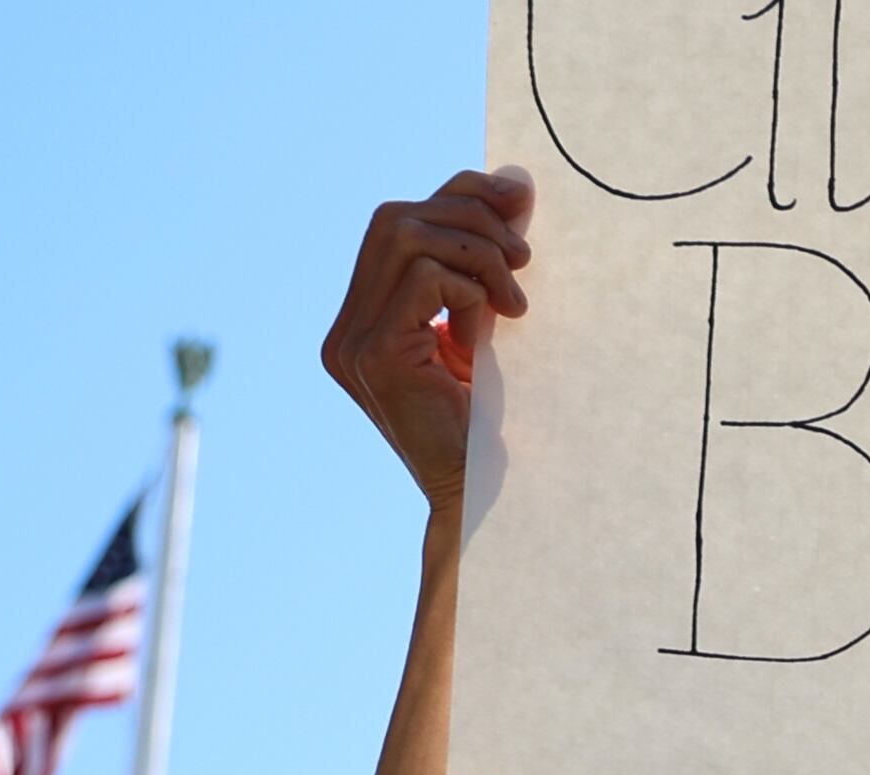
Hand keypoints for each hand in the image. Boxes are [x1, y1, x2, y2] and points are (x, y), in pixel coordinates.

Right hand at [321, 172, 533, 510]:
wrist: (479, 494)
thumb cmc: (488, 418)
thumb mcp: (484, 324)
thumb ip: (482, 264)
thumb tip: (515, 184)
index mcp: (363, 317)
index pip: (398, 220)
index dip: (457, 194)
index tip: (517, 199)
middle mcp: (345, 327)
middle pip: (397, 217)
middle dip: (471, 218)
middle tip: (525, 258)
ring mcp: (351, 342)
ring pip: (409, 236)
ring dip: (479, 255)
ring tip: (517, 302)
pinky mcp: (374, 355)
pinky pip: (425, 278)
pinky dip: (471, 289)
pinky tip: (492, 330)